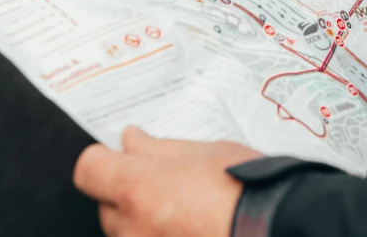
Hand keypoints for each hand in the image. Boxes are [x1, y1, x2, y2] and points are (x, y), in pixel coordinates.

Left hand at [74, 127, 261, 236]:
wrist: (279, 227)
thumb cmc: (245, 189)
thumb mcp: (201, 152)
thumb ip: (157, 147)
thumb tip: (130, 140)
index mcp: (137, 189)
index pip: (88, 169)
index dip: (103, 158)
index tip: (117, 154)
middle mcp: (132, 230)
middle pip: (107, 205)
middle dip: (126, 190)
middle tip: (163, 181)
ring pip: (126, 232)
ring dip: (142, 219)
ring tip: (184, 210)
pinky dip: (160, 235)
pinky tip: (188, 227)